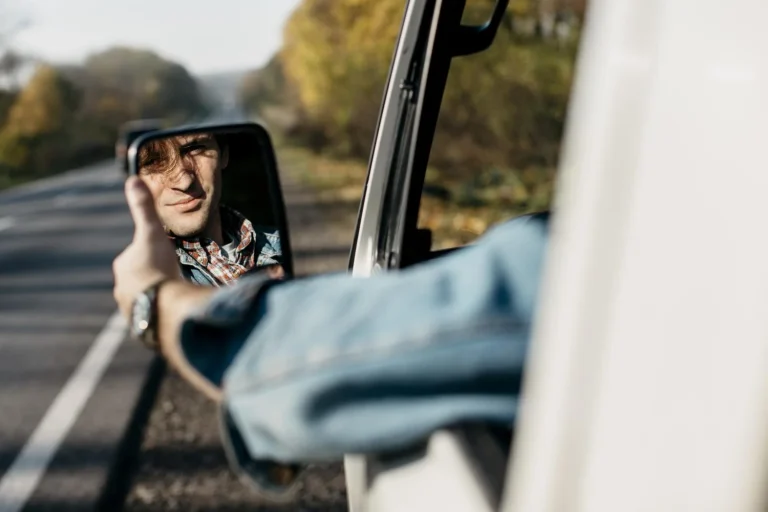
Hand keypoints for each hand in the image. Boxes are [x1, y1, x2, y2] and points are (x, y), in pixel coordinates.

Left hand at [113, 176, 179, 318]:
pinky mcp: (143, 327)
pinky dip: (161, 313)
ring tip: (175, 295)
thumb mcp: (152, 233)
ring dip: (158, 297)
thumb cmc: (158, 266)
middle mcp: (121, 289)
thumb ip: (143, 208)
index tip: (166, 258)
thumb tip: (132, 179)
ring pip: (146, 299)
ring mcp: (131, 309)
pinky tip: (174, 311)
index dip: (152, 255)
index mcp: (123, 266)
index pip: (136, 257)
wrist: (164, 306)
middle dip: (154, 278)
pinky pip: (153, 316)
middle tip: (174, 277)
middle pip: (140, 279)